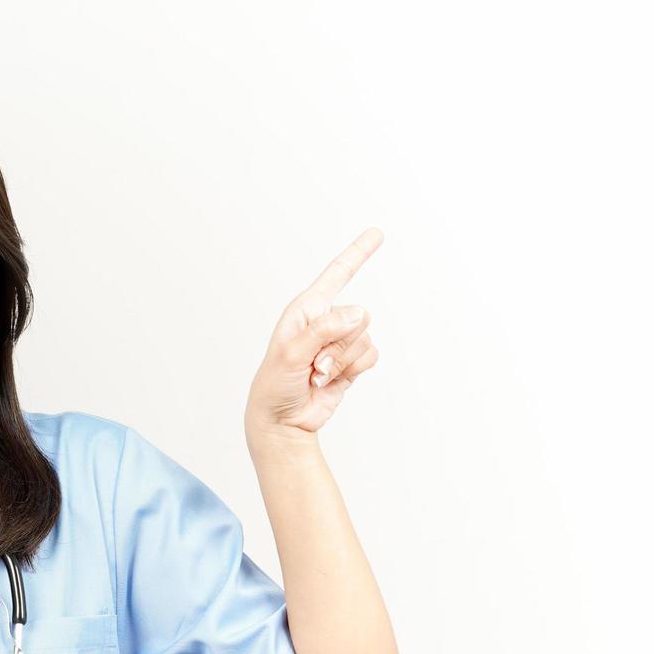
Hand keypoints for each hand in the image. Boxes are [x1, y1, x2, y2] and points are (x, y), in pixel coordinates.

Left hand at [245, 227, 382, 438]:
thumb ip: (323, 330)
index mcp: (306, 309)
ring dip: (342, 362)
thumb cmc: (276, 383)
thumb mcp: (291, 353)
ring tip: (317, 374)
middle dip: (339, 344)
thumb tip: (358, 314)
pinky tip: (331, 380)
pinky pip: (371, 356)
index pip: (337, 274)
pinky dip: (354, 370)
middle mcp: (326, 320)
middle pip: (359, 316)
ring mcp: (340, 341)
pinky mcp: (351, 362)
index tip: (377, 233)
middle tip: (312, 364)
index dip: (357, 253)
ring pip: (365, 338)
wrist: (283, 419)